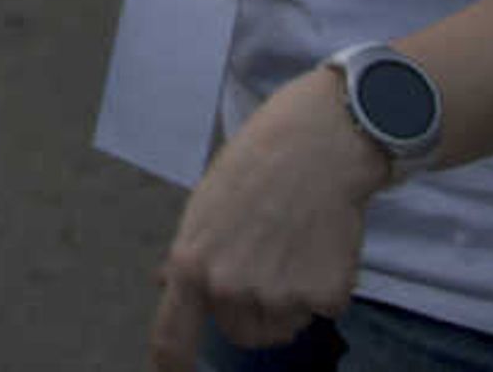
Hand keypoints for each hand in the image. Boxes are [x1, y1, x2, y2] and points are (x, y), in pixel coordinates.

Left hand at [145, 67, 389, 367]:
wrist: (315, 144)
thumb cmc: (254, 166)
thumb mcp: (203, 205)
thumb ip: (188, 254)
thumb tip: (166, 284)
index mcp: (192, 264)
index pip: (171, 338)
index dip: (169, 368)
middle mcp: (230, 287)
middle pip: (241, 332)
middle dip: (251, 307)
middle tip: (265, 257)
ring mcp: (279, 295)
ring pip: (283, 324)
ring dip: (290, 299)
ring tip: (292, 243)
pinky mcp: (324, 295)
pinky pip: (323, 308)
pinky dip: (326, 283)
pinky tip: (321, 241)